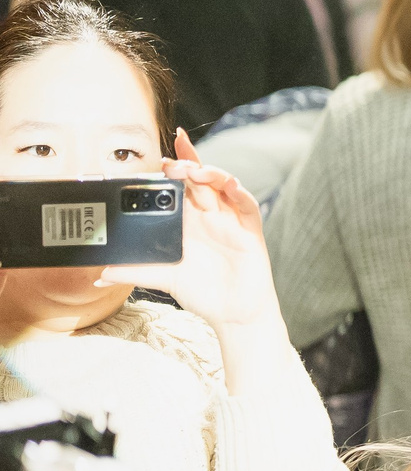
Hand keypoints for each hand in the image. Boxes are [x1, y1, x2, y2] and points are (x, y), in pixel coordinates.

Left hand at [100, 132, 280, 328]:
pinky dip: (240, 193)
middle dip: (188, 164)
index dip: (176, 167)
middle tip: (173, 162)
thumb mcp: (164, 279)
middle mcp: (210, 216)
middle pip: (201, 180)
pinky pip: (247, 206)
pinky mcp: (250, 231)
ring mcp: (230, 221)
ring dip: (210, 174)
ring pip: (223, 186)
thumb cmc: (204, 293)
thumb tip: (102, 274)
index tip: (162, 156)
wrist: (233, 314)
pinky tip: (230, 186)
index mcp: (190, 222)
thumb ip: (135, 272)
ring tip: (195, 171)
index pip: (182, 186)